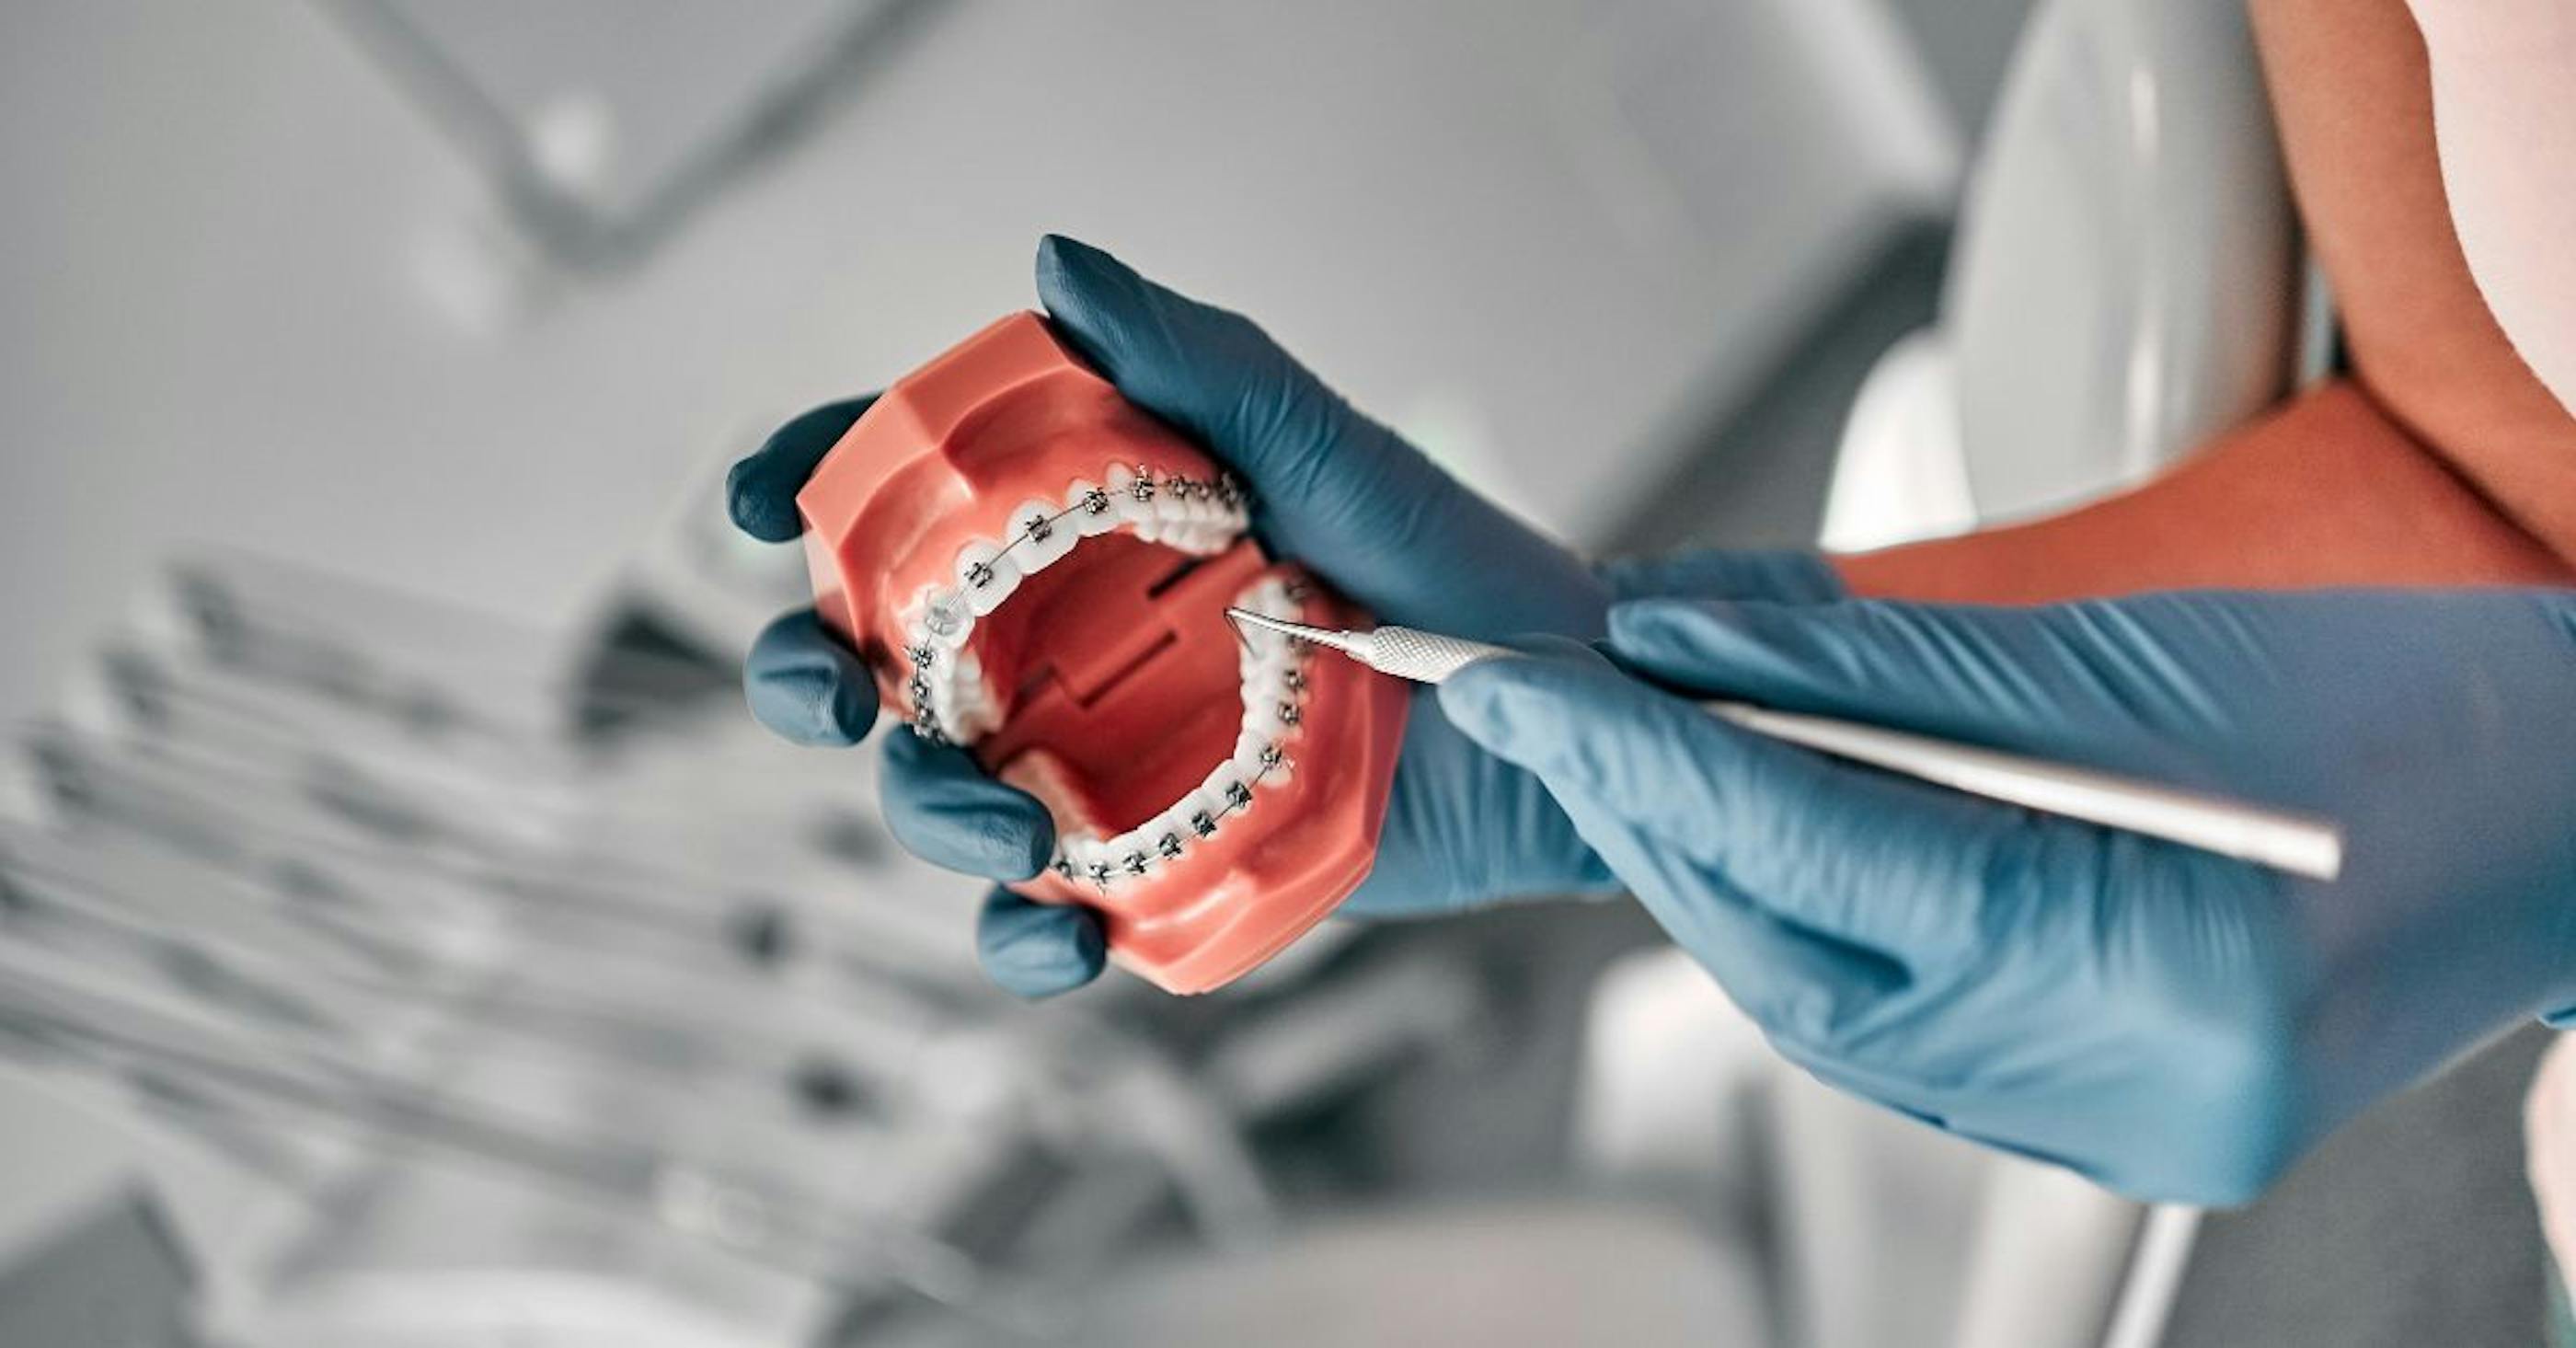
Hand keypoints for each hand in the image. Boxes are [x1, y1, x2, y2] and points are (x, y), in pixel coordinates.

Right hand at [729, 235, 1841, 995]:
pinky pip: (1048, 926)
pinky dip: (1030, 944)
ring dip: (930, 818)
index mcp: (1076, 532)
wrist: (1555, 712)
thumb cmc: (1445, 561)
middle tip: (837, 691)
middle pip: (875, 666)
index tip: (759, 503)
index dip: (808, 493)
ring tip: (1012, 830)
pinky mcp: (1154, 875)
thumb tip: (1055, 265)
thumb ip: (1194, 364)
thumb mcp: (1321, 448)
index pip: (903, 501)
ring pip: (938, 802)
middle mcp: (1062, 650)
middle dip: (811, 677)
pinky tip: (1066, 936)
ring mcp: (1097, 767)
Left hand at [1438, 588, 2575, 1202]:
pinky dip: (1812, 928)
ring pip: (1829, 1011)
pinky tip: (1761, 839)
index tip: (1524, 691)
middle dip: (1656, 830)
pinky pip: (1898, 1037)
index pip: (1834, 858)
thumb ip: (1884, 659)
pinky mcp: (2107, 1130)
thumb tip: (1678, 640)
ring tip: (1633, 755)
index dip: (1654, 766)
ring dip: (1717, 880)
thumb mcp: (2134, 650)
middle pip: (1801, 964)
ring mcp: (2125, 1136)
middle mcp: (2142, 1093)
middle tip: (1549, 711)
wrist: (2566, 819)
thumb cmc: (2411, 713)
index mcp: (2173, 969)